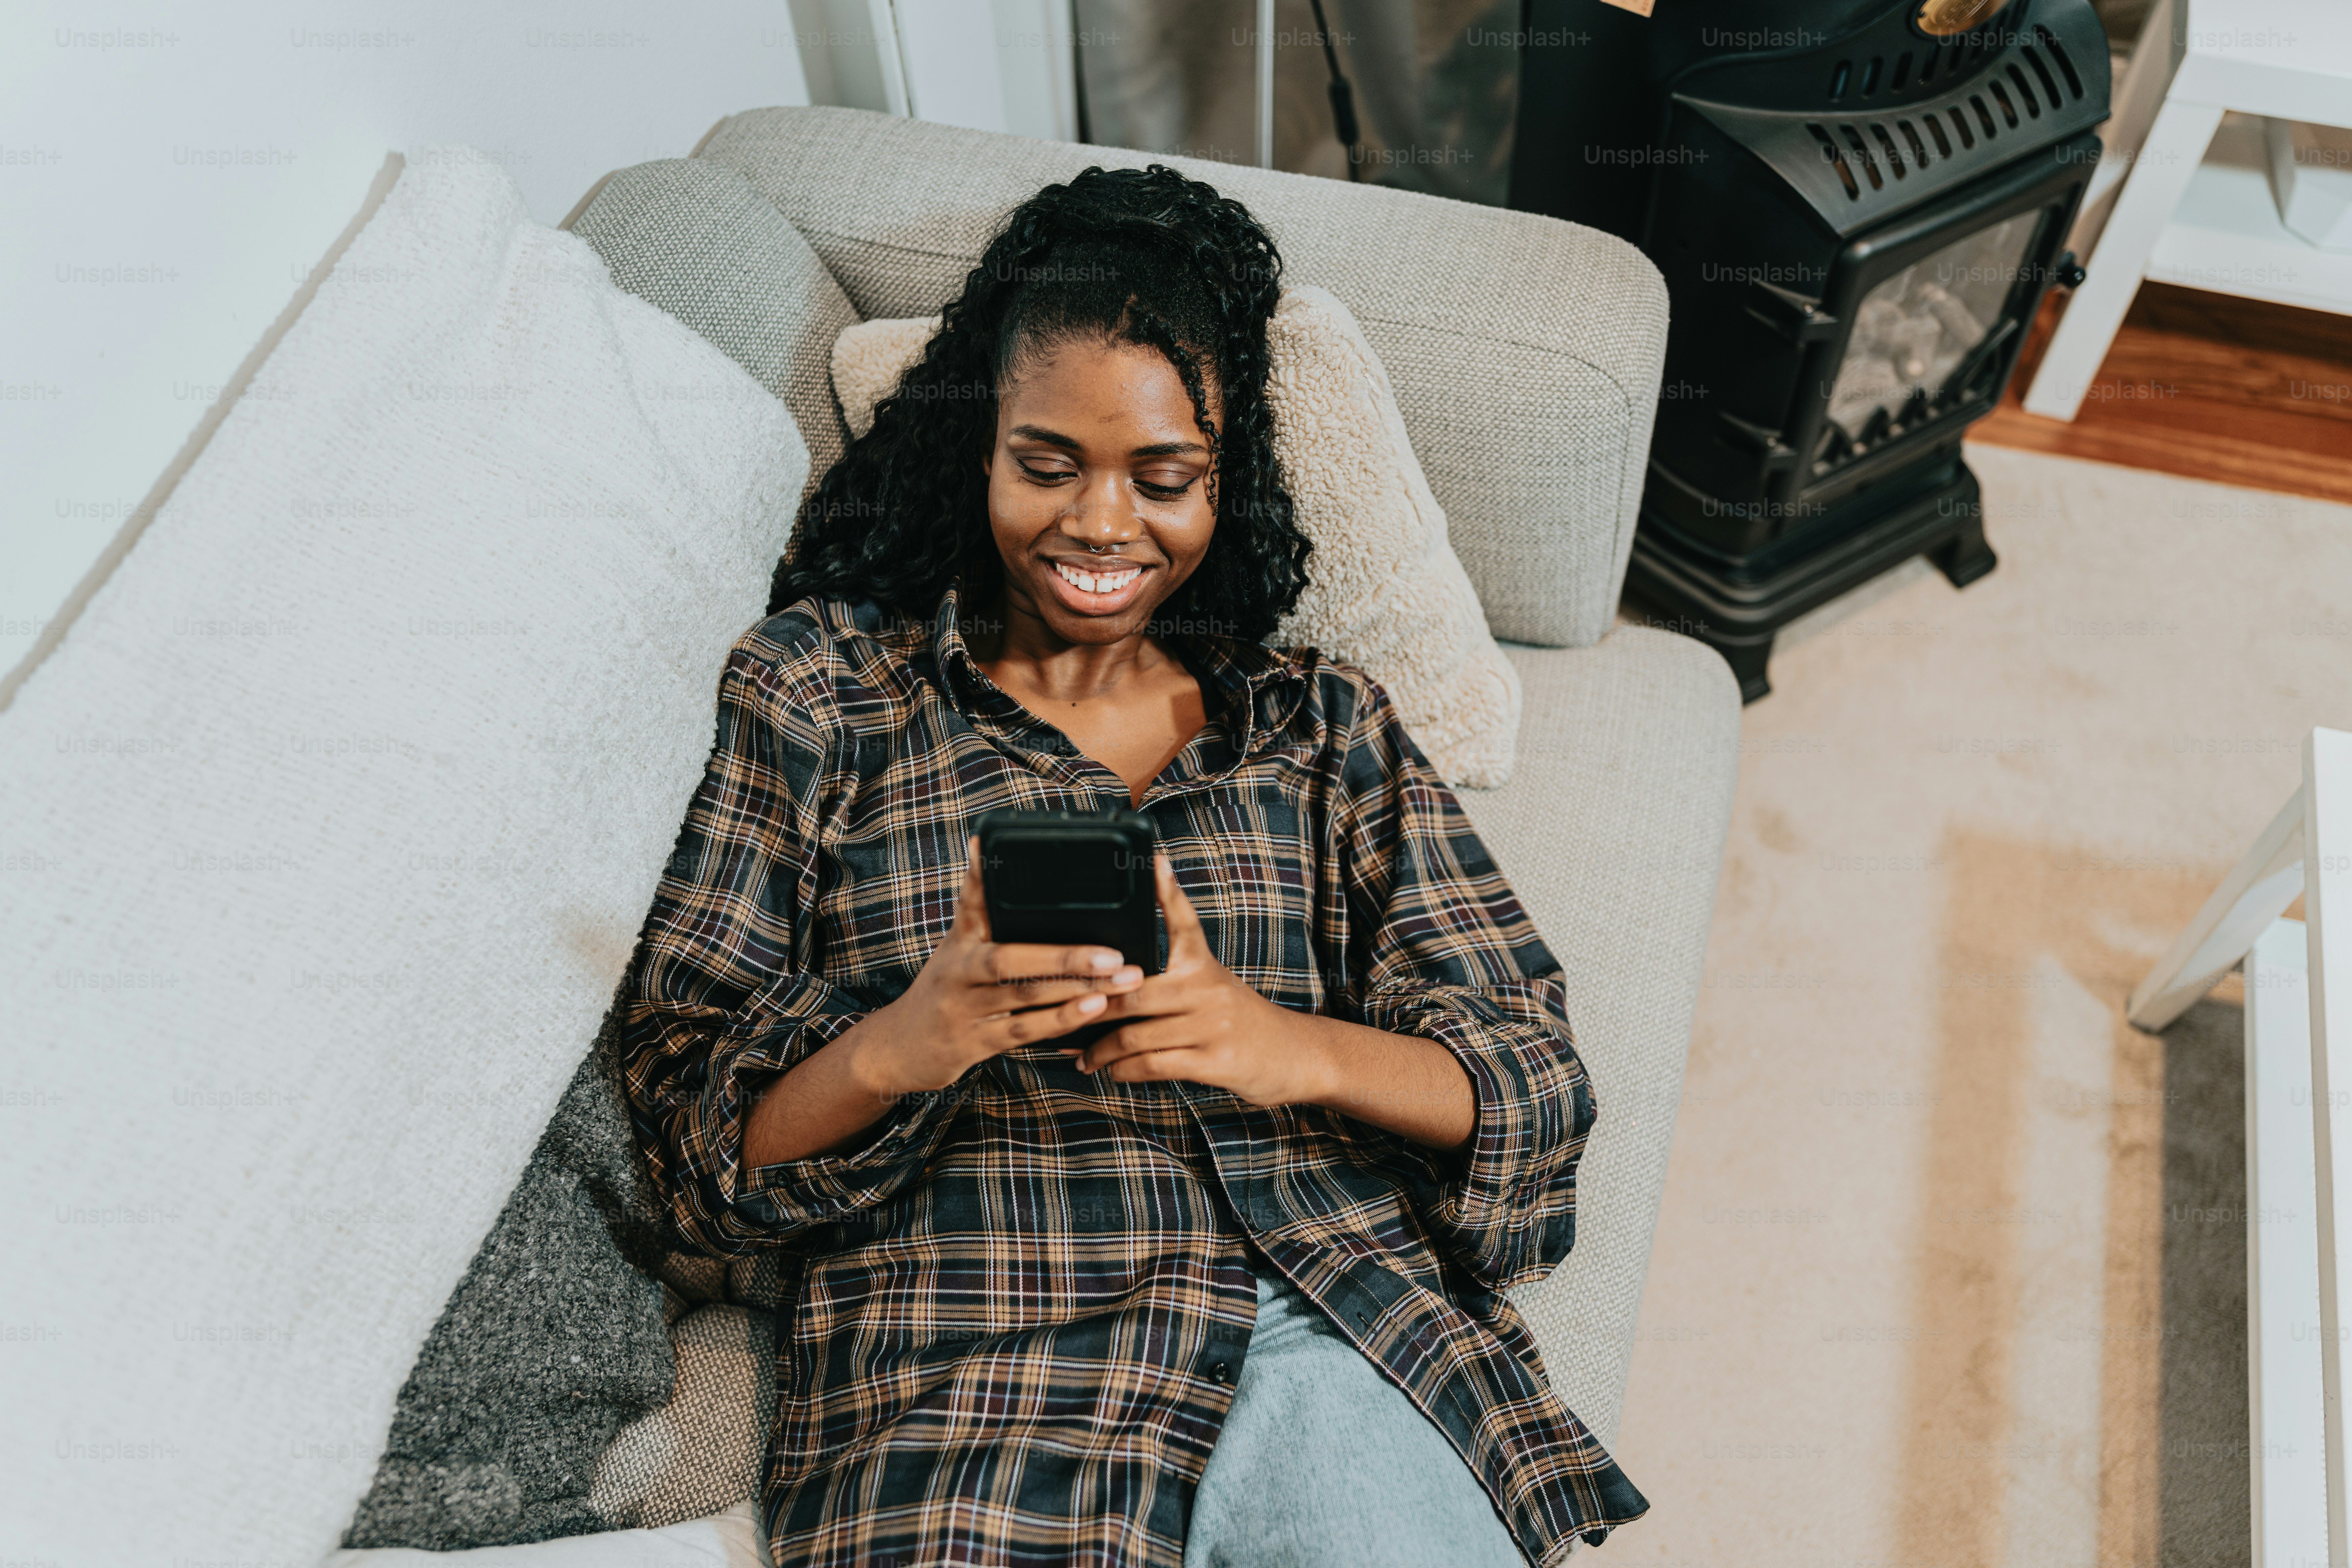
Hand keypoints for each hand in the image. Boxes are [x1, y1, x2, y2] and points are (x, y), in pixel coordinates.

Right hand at [847, 837, 1144, 1097]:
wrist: (902, 1047)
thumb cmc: (946, 988)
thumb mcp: (958, 945)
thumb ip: (979, 905)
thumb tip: (984, 845)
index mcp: (959, 940)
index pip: (973, 902)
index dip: (984, 875)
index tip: (996, 849)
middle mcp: (957, 971)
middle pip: (1011, 959)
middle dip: (1066, 956)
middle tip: (1114, 954)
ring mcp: (963, 1010)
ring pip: (1025, 997)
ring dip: (1077, 990)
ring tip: (1121, 981)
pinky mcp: (973, 1043)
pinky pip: (1023, 1032)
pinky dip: (1061, 1021)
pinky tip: (1094, 1011)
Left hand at [1071, 854, 1335, 1107]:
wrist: (1292, 1055)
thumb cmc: (1238, 1019)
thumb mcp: (1213, 984)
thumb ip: (1172, 976)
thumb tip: (1112, 979)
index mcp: (1203, 964)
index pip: (1183, 920)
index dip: (1167, 891)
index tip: (1153, 861)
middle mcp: (1207, 989)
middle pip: (1133, 990)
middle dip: (1090, 1006)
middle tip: (1059, 1014)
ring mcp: (1212, 1026)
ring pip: (1136, 1034)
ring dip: (1100, 1049)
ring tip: (1080, 1054)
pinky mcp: (1215, 1061)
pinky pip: (1154, 1064)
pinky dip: (1124, 1069)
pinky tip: (1112, 1070)